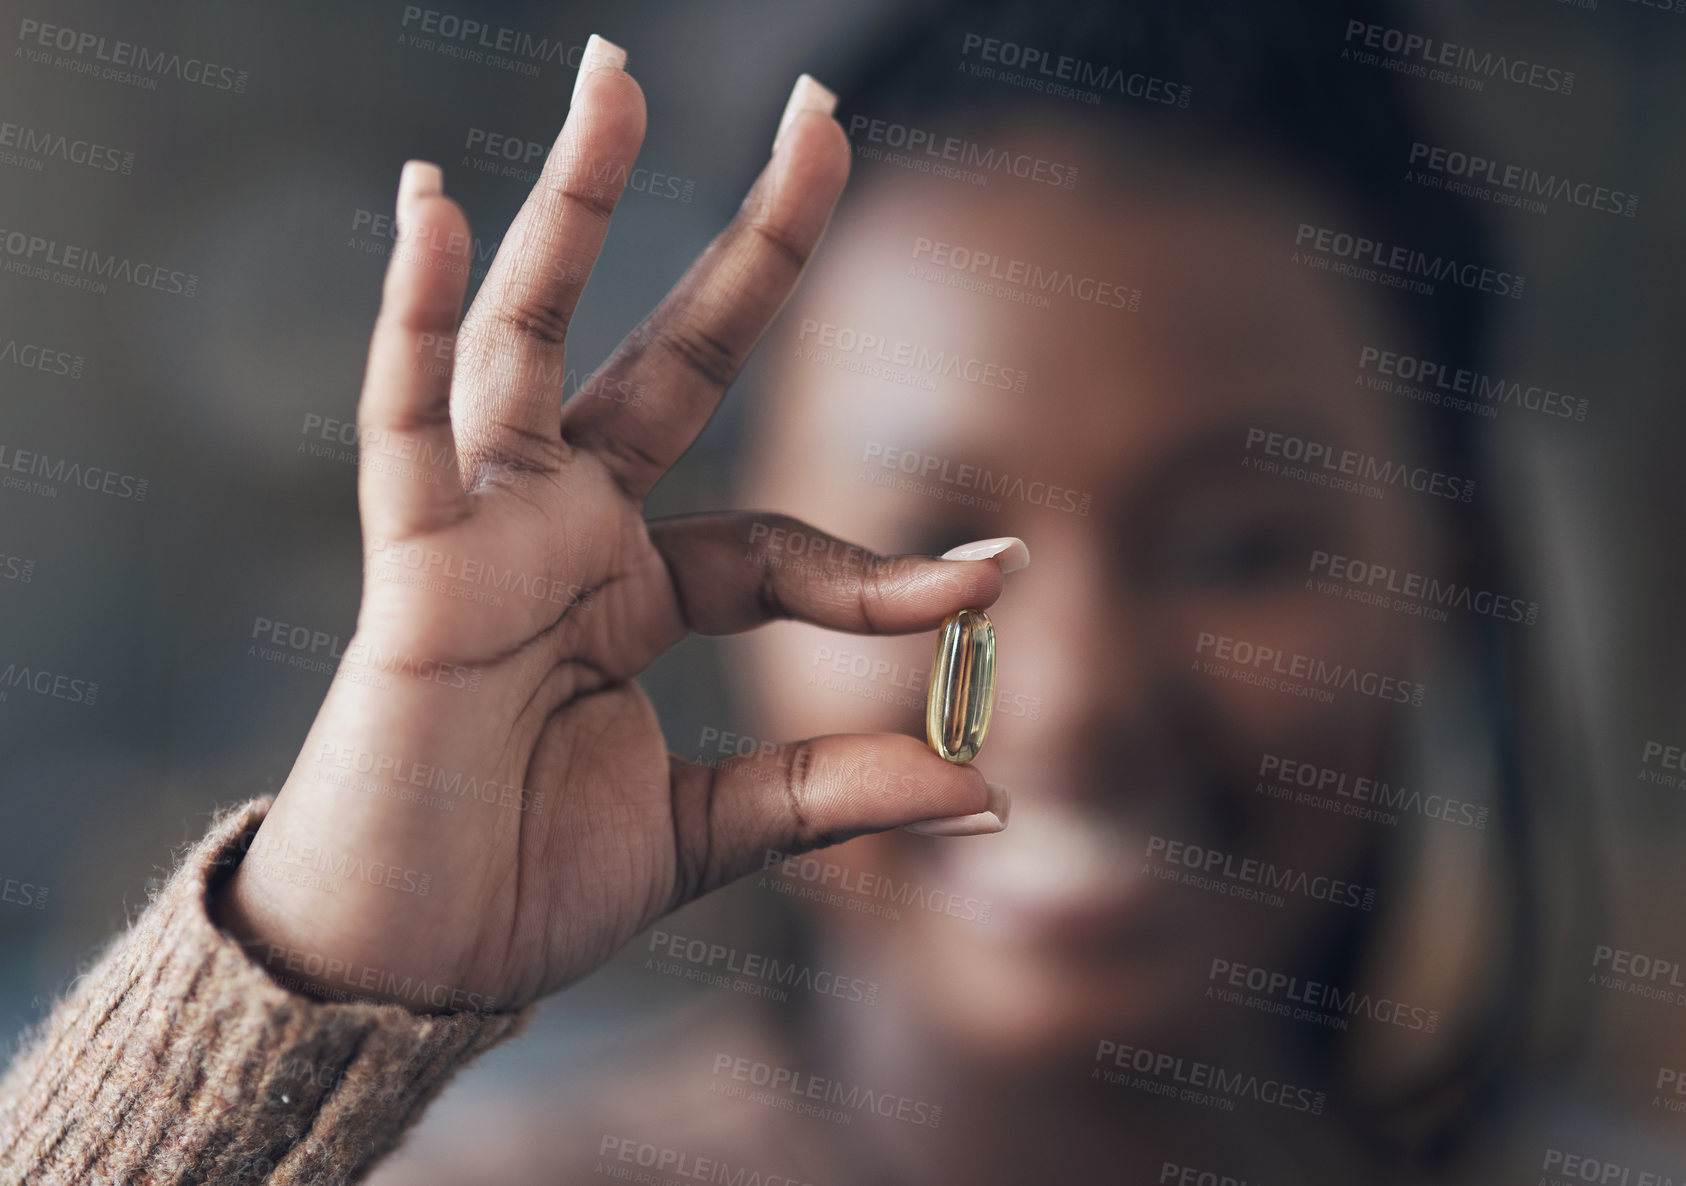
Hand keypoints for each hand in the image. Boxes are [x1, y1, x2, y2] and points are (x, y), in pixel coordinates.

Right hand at [213, 42, 1016, 1013]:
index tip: (1006, 575)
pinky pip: (405, 430)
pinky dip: (413, 325)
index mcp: (642, 592)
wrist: (402, 971)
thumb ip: (835, 796)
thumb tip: (993, 794)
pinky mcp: (413, 570)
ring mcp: (491, 536)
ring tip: (615, 78)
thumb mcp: (712, 832)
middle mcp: (573, 534)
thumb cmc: (525, 888)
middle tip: (820, 114)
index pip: (793, 549)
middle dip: (751, 244)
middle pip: (672, 357)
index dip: (900, 571)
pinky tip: (438, 210)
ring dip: (571, 209)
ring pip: (534, 342)